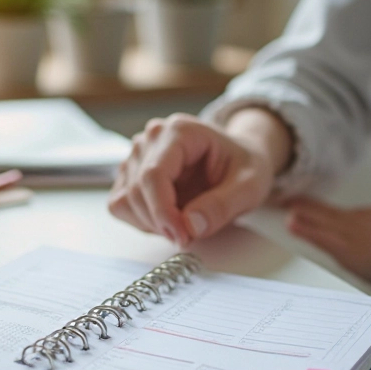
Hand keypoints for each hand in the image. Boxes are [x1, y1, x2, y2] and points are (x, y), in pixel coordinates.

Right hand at [108, 111, 288, 245]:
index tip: (182, 236)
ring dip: (150, 223)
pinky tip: (167, 219)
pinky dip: (141, 221)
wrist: (239, 160)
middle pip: (136, 190)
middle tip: (188, 237)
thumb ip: (222, 206)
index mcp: (179, 132)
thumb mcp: (249, 186)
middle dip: (160, 222)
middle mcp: (152, 138)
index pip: (153, 174)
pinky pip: (121, 204)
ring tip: (182, 223)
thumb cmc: (244, 166)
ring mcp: (138, 155)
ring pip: (125, 200)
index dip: (163, 211)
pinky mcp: (131, 174)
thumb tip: (192, 225)